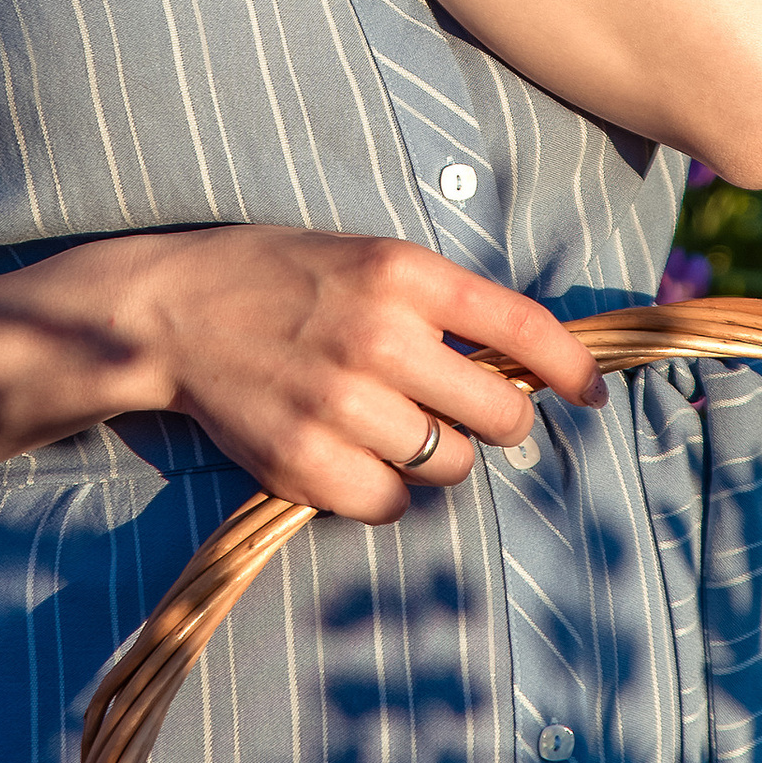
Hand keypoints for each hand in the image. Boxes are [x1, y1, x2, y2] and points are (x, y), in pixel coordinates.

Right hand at [117, 225, 605, 523]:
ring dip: (438, 458)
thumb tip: (522, 363)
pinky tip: (356, 456)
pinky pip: (391, 504)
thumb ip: (438, 303)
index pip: (522, 328)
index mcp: (401, 274)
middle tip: (469, 416)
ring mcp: (341, 405)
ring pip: (451, 468)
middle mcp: (379, 338)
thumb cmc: (277, 279)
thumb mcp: (366, 258)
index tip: (591, 393)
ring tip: (393, 428)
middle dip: (499, 423)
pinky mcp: (304, 461)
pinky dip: (387, 492)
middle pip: (501, 416)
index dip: (572, 367)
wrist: (171, 312)